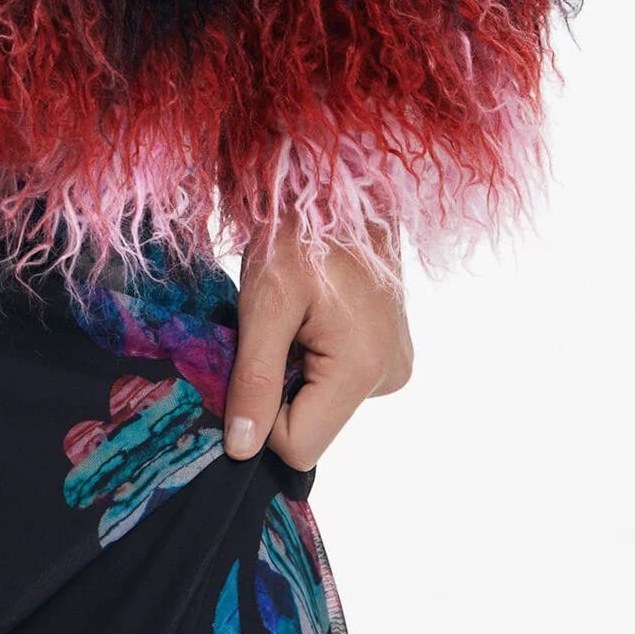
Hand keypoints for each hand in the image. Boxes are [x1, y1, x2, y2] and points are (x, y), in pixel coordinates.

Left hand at [222, 214, 412, 471]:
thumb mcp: (265, 302)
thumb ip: (254, 379)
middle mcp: (388, 377)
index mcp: (364, 370)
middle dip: (278, 387)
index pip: (299, 445)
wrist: (340, 184)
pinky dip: (313, 356)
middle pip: (312, 423)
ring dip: (295, 368)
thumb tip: (241, 449)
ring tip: (294, 314)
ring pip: (322, 400)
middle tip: (270, 329)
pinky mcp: (389, 351)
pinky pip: (338, 378)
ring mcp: (393, 365)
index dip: (260, 415)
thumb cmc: (300, 231)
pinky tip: (311, 314)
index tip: (247, 362)